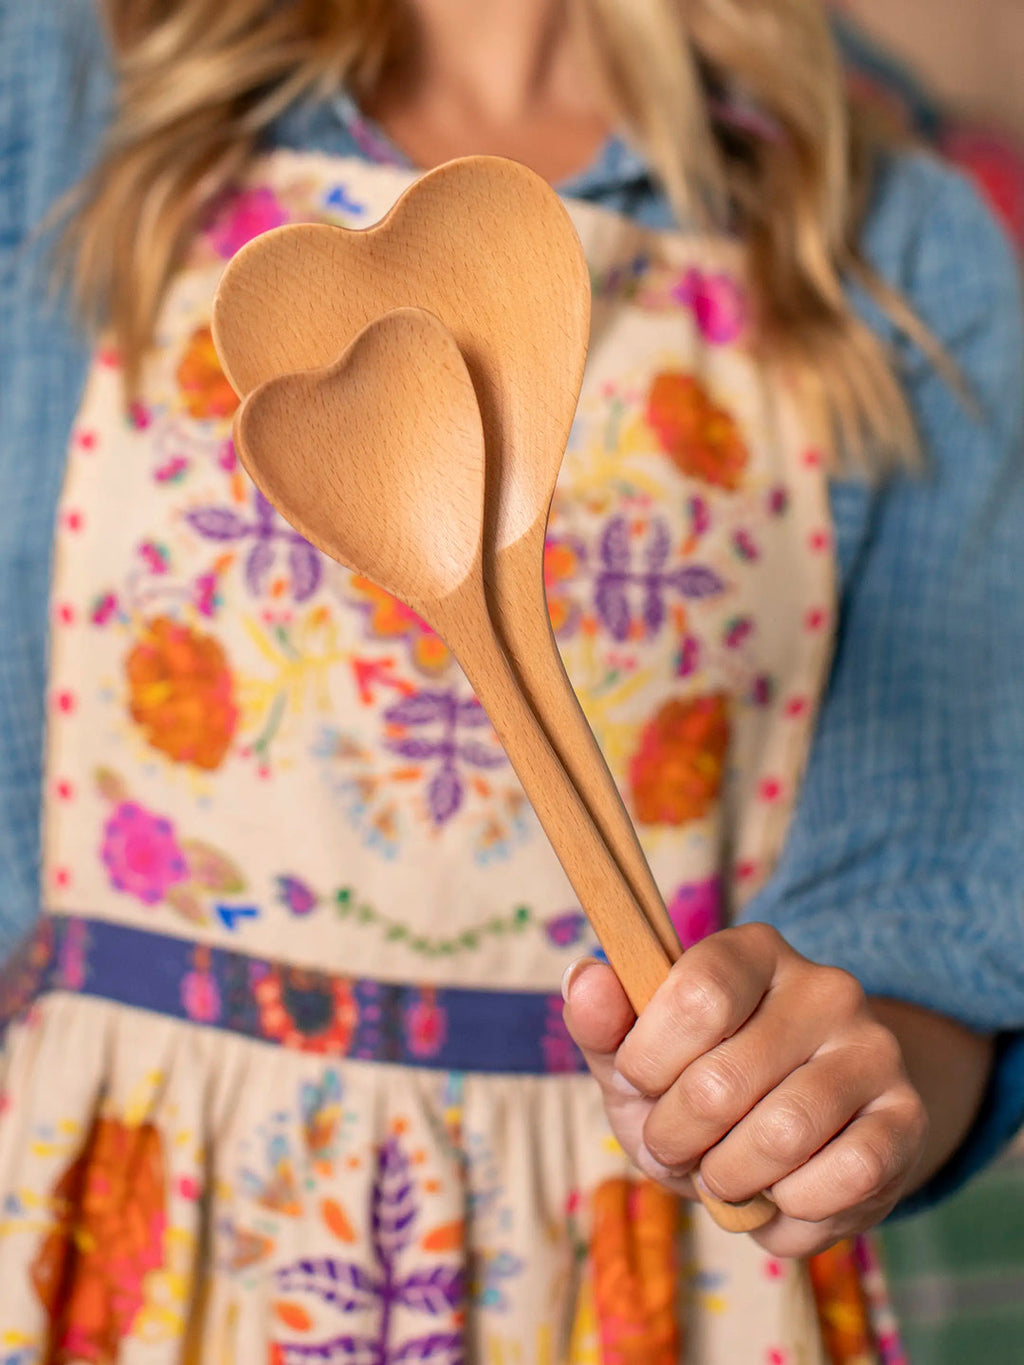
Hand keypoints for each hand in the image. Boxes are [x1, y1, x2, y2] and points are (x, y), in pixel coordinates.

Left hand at [562, 922, 928, 1256]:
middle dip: (675, 1137)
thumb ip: (604, 1022)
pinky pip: (842, 1181)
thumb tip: (583, 978)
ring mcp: (873, 1049)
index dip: (649, 1059)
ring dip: (729, 1179)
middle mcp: (824, 987)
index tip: (639, 1081)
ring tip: (722, 1171)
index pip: (696, 995)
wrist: (797, 1137)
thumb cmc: (699, 1085)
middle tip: (674, 1144)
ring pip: (782, 1136)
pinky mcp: (907, 1117)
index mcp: (753, 951)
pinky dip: (790, 1212)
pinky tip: (778, 1194)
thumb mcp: (641, 1055)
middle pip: (721, 1082)